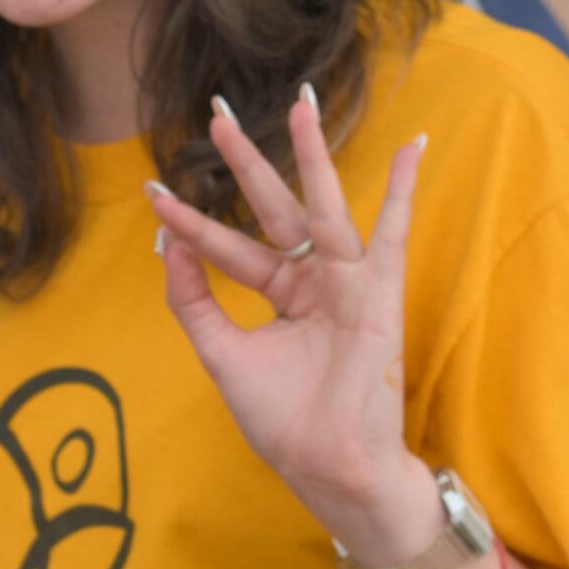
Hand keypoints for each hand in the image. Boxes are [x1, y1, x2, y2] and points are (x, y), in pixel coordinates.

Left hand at [145, 89, 433, 557]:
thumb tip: (165, 243)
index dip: (190, 223)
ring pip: (323, 204)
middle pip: (273, 206)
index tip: (155, 193)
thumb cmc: (283, 421)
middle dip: (246, 161)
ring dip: (312, 153)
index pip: (226, 246)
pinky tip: (413, 146)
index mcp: (276, 294)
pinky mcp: (379, 292)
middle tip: (216, 114)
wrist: (329, 465)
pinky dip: (402, 189)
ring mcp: (345, 281)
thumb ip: (192, 299)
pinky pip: (392, 231)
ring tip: (299, 102)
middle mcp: (310, 279)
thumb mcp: (221, 353)